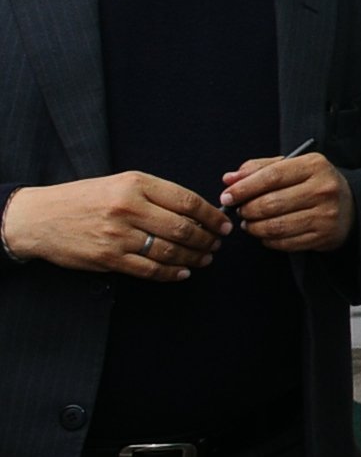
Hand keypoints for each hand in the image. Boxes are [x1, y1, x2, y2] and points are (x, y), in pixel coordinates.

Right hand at [0, 173, 228, 277]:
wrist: (39, 217)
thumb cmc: (84, 198)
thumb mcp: (120, 183)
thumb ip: (156, 194)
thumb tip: (196, 210)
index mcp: (135, 184)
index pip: (186, 201)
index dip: (211, 216)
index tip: (224, 224)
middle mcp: (129, 208)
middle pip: (183, 228)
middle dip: (207, 239)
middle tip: (217, 244)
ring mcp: (118, 235)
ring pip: (169, 251)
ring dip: (193, 257)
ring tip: (205, 258)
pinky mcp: (108, 258)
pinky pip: (149, 269)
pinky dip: (171, 273)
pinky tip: (182, 272)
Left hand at [223, 152, 353, 252]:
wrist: (351, 206)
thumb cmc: (313, 184)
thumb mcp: (292, 167)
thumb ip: (259, 169)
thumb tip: (229, 179)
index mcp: (314, 165)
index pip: (271, 176)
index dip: (244, 188)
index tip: (227, 196)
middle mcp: (323, 189)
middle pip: (270, 203)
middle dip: (247, 210)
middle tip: (240, 211)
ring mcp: (325, 214)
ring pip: (274, 226)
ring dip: (254, 227)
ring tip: (250, 223)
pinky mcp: (323, 236)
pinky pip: (284, 242)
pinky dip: (268, 240)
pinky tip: (266, 233)